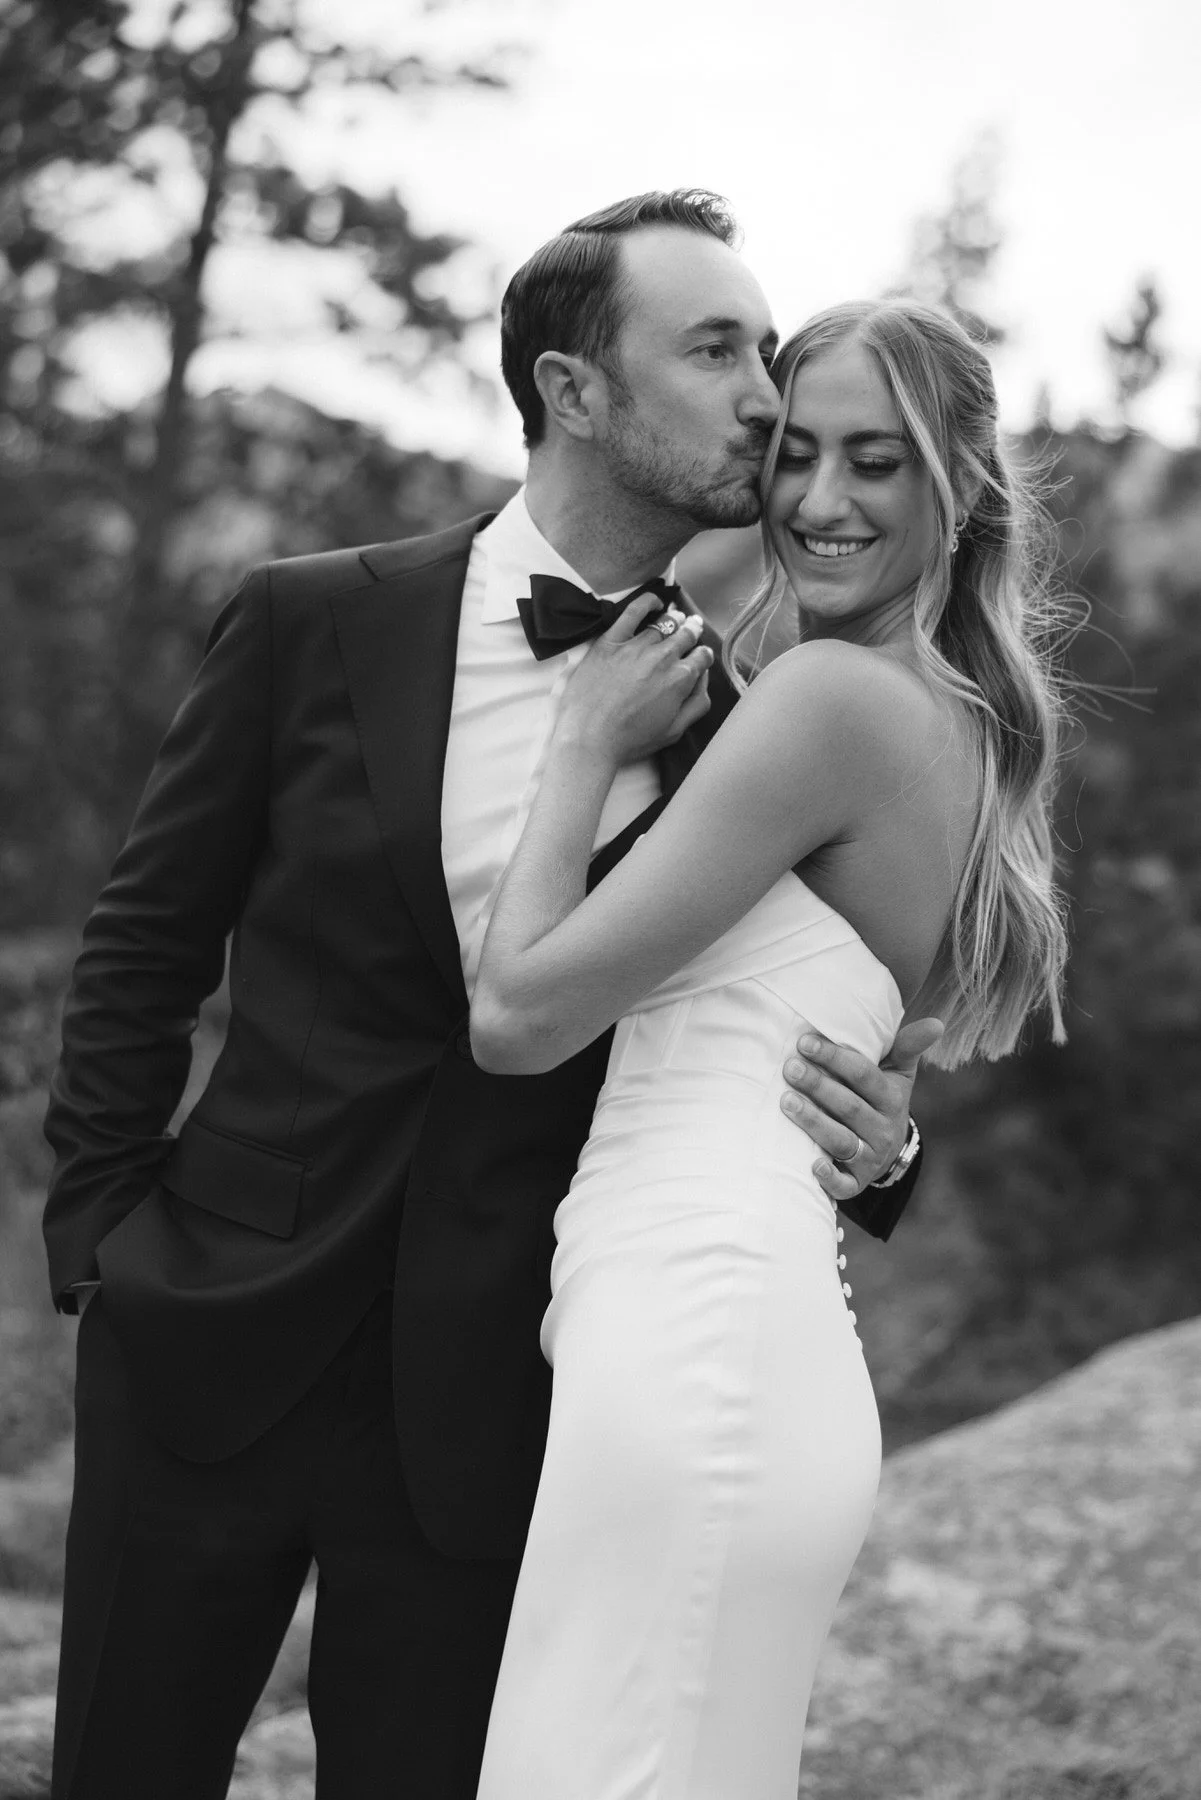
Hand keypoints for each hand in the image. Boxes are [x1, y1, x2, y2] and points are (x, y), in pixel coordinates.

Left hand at [555, 593, 712, 765]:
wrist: (588, 738)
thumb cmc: (630, 740)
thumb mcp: (674, 731)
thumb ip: (696, 704)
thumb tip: (704, 681)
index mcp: (680, 679)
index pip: (701, 657)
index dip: (703, 655)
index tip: (700, 656)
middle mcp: (662, 657)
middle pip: (685, 635)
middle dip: (693, 631)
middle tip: (693, 628)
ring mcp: (636, 646)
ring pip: (663, 624)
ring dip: (674, 619)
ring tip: (677, 617)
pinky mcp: (611, 641)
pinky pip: (632, 612)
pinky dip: (646, 602)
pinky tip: (654, 601)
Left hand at [779, 1015, 943, 1200]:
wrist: (887, 1149)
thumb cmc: (882, 1098)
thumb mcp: (897, 1072)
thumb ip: (908, 1046)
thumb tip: (937, 1022)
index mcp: (891, 1099)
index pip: (863, 1076)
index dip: (835, 1058)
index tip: (805, 1042)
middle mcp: (883, 1130)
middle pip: (849, 1107)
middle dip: (818, 1086)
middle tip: (790, 1068)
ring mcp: (870, 1158)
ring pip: (841, 1141)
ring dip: (814, 1122)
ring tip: (786, 1102)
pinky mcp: (856, 1182)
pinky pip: (844, 1185)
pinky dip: (830, 1178)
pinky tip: (813, 1164)